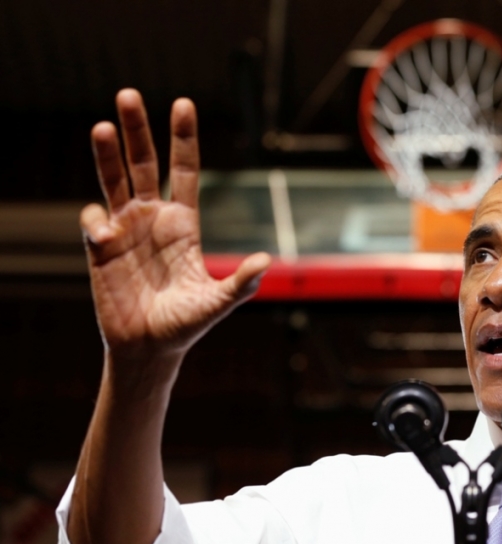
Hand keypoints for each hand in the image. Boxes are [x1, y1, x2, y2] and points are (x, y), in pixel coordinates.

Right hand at [81, 89, 269, 374]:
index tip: (183, 104)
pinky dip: (95, 219)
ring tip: (101, 126)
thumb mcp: (217, 303)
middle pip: (143, 163)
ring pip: (113, 180)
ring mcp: (126, 230)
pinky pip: (94, 219)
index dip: (183, 138)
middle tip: (128, 94)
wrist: (149, 348)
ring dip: (106, 154)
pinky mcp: (101, 247)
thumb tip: (265, 262)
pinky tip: (104, 235)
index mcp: (184, 224)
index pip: (184, 170)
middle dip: (137, 130)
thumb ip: (240, 284)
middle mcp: (153, 218)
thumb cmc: (185, 324)